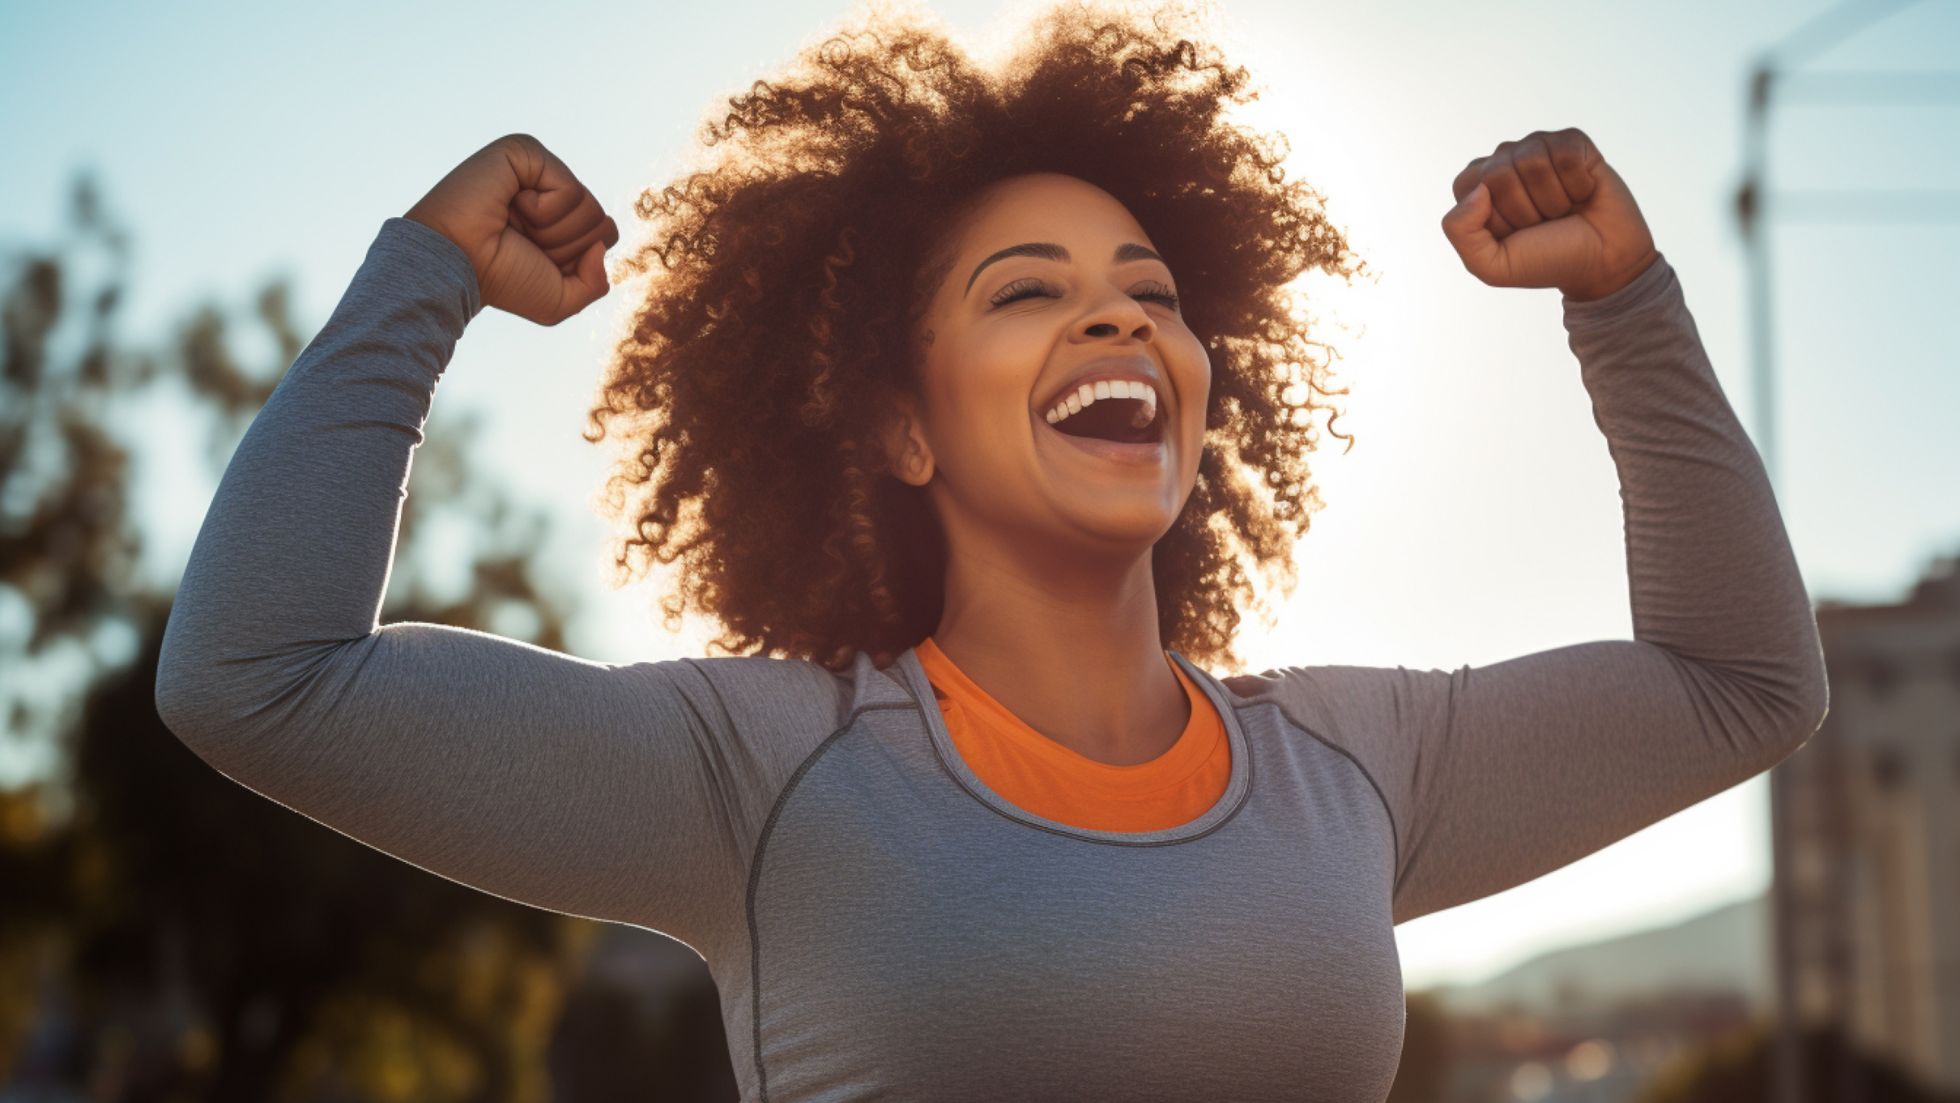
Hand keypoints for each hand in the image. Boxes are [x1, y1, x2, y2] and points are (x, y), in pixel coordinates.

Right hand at [404, 133, 619, 325]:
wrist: (458, 265)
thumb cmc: (502, 281)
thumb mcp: (560, 301)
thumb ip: (596, 284)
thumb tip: (601, 245)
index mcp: (558, 220)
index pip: (605, 234)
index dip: (577, 259)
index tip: (536, 259)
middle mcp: (550, 192)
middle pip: (602, 222)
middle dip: (567, 247)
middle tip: (523, 242)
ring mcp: (538, 170)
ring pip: (590, 207)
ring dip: (553, 232)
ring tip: (514, 225)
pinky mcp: (525, 152)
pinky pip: (570, 189)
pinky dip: (544, 211)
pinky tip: (510, 205)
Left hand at [1439, 127, 1659, 301]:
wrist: (1601, 262)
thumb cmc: (1544, 260)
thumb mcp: (1491, 265)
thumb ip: (1459, 231)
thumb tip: (1479, 190)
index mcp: (1474, 186)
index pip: (1469, 187)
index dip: (1496, 219)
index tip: (1514, 234)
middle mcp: (1502, 160)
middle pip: (1501, 174)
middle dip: (1525, 211)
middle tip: (1543, 222)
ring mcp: (1537, 147)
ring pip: (1534, 162)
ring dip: (1553, 199)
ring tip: (1561, 209)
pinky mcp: (1572, 142)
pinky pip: (1567, 154)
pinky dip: (1578, 183)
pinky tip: (1581, 193)